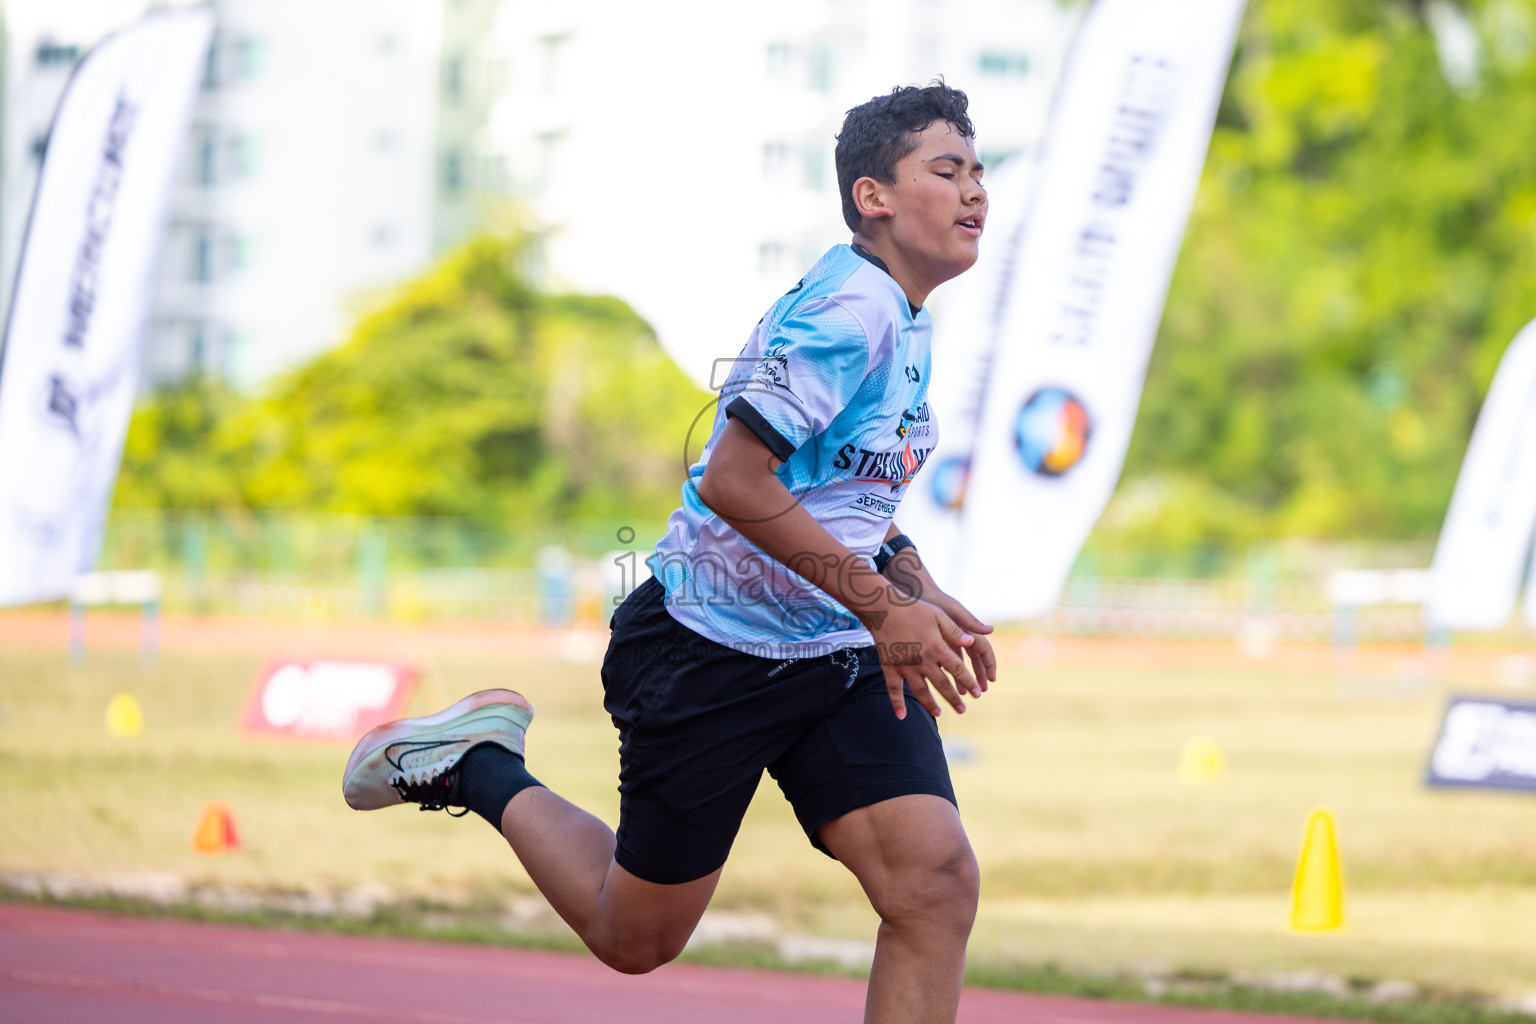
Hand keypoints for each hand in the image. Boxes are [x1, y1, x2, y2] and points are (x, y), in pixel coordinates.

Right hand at [861, 594, 983, 719]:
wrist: (884, 608)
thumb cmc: (915, 609)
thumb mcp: (939, 615)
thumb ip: (955, 631)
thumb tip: (973, 643)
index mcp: (937, 647)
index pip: (957, 669)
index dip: (968, 681)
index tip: (977, 693)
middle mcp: (922, 660)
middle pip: (941, 684)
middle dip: (953, 699)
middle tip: (962, 710)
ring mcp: (905, 666)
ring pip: (920, 690)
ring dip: (930, 704)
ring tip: (938, 713)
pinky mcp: (889, 666)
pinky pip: (893, 689)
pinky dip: (897, 703)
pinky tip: (901, 716)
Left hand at [927, 591, 996, 696]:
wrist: (914, 593)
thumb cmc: (935, 600)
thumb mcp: (952, 612)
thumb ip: (969, 622)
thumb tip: (991, 630)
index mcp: (967, 628)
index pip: (984, 649)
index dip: (989, 664)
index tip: (991, 679)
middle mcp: (960, 635)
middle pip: (975, 660)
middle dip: (978, 676)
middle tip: (980, 692)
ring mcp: (948, 640)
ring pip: (960, 663)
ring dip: (962, 678)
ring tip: (962, 694)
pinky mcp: (936, 643)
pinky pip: (946, 661)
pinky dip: (948, 673)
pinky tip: (945, 685)